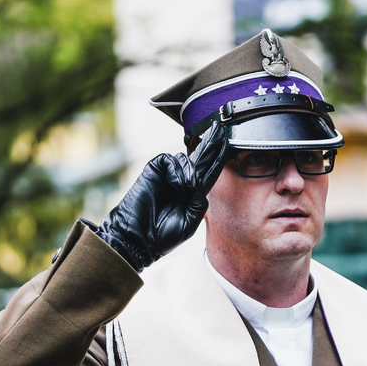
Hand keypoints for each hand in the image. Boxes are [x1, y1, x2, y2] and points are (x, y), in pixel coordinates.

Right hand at [95, 121, 228, 270]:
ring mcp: (167, 175)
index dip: (219, 158)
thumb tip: (198, 181)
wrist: (138, 238)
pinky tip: (175, 183)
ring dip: (190, 171)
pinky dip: (175, 169)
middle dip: (211, 143)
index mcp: (193, 194)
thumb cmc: (162, 236)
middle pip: (200, 157)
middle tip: (219, 128)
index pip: (209, 172)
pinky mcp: (153, 170)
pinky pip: (169, 159)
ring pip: (185, 158)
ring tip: (186, 188)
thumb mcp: (190, 222)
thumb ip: (200, 201)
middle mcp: (182, 182)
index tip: (228, 144)